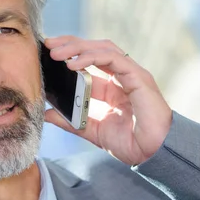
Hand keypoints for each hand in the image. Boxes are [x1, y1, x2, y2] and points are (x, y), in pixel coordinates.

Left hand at [43, 36, 172, 165]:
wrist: (153, 154)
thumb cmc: (130, 143)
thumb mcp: (92, 131)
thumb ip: (71, 121)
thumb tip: (46, 114)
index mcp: (111, 87)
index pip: (89, 61)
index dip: (69, 53)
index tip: (47, 54)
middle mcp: (121, 76)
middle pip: (94, 49)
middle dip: (70, 44)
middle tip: (48, 45)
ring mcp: (131, 74)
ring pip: (103, 49)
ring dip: (78, 47)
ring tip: (56, 53)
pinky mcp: (138, 77)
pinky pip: (113, 58)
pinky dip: (91, 57)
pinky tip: (73, 64)